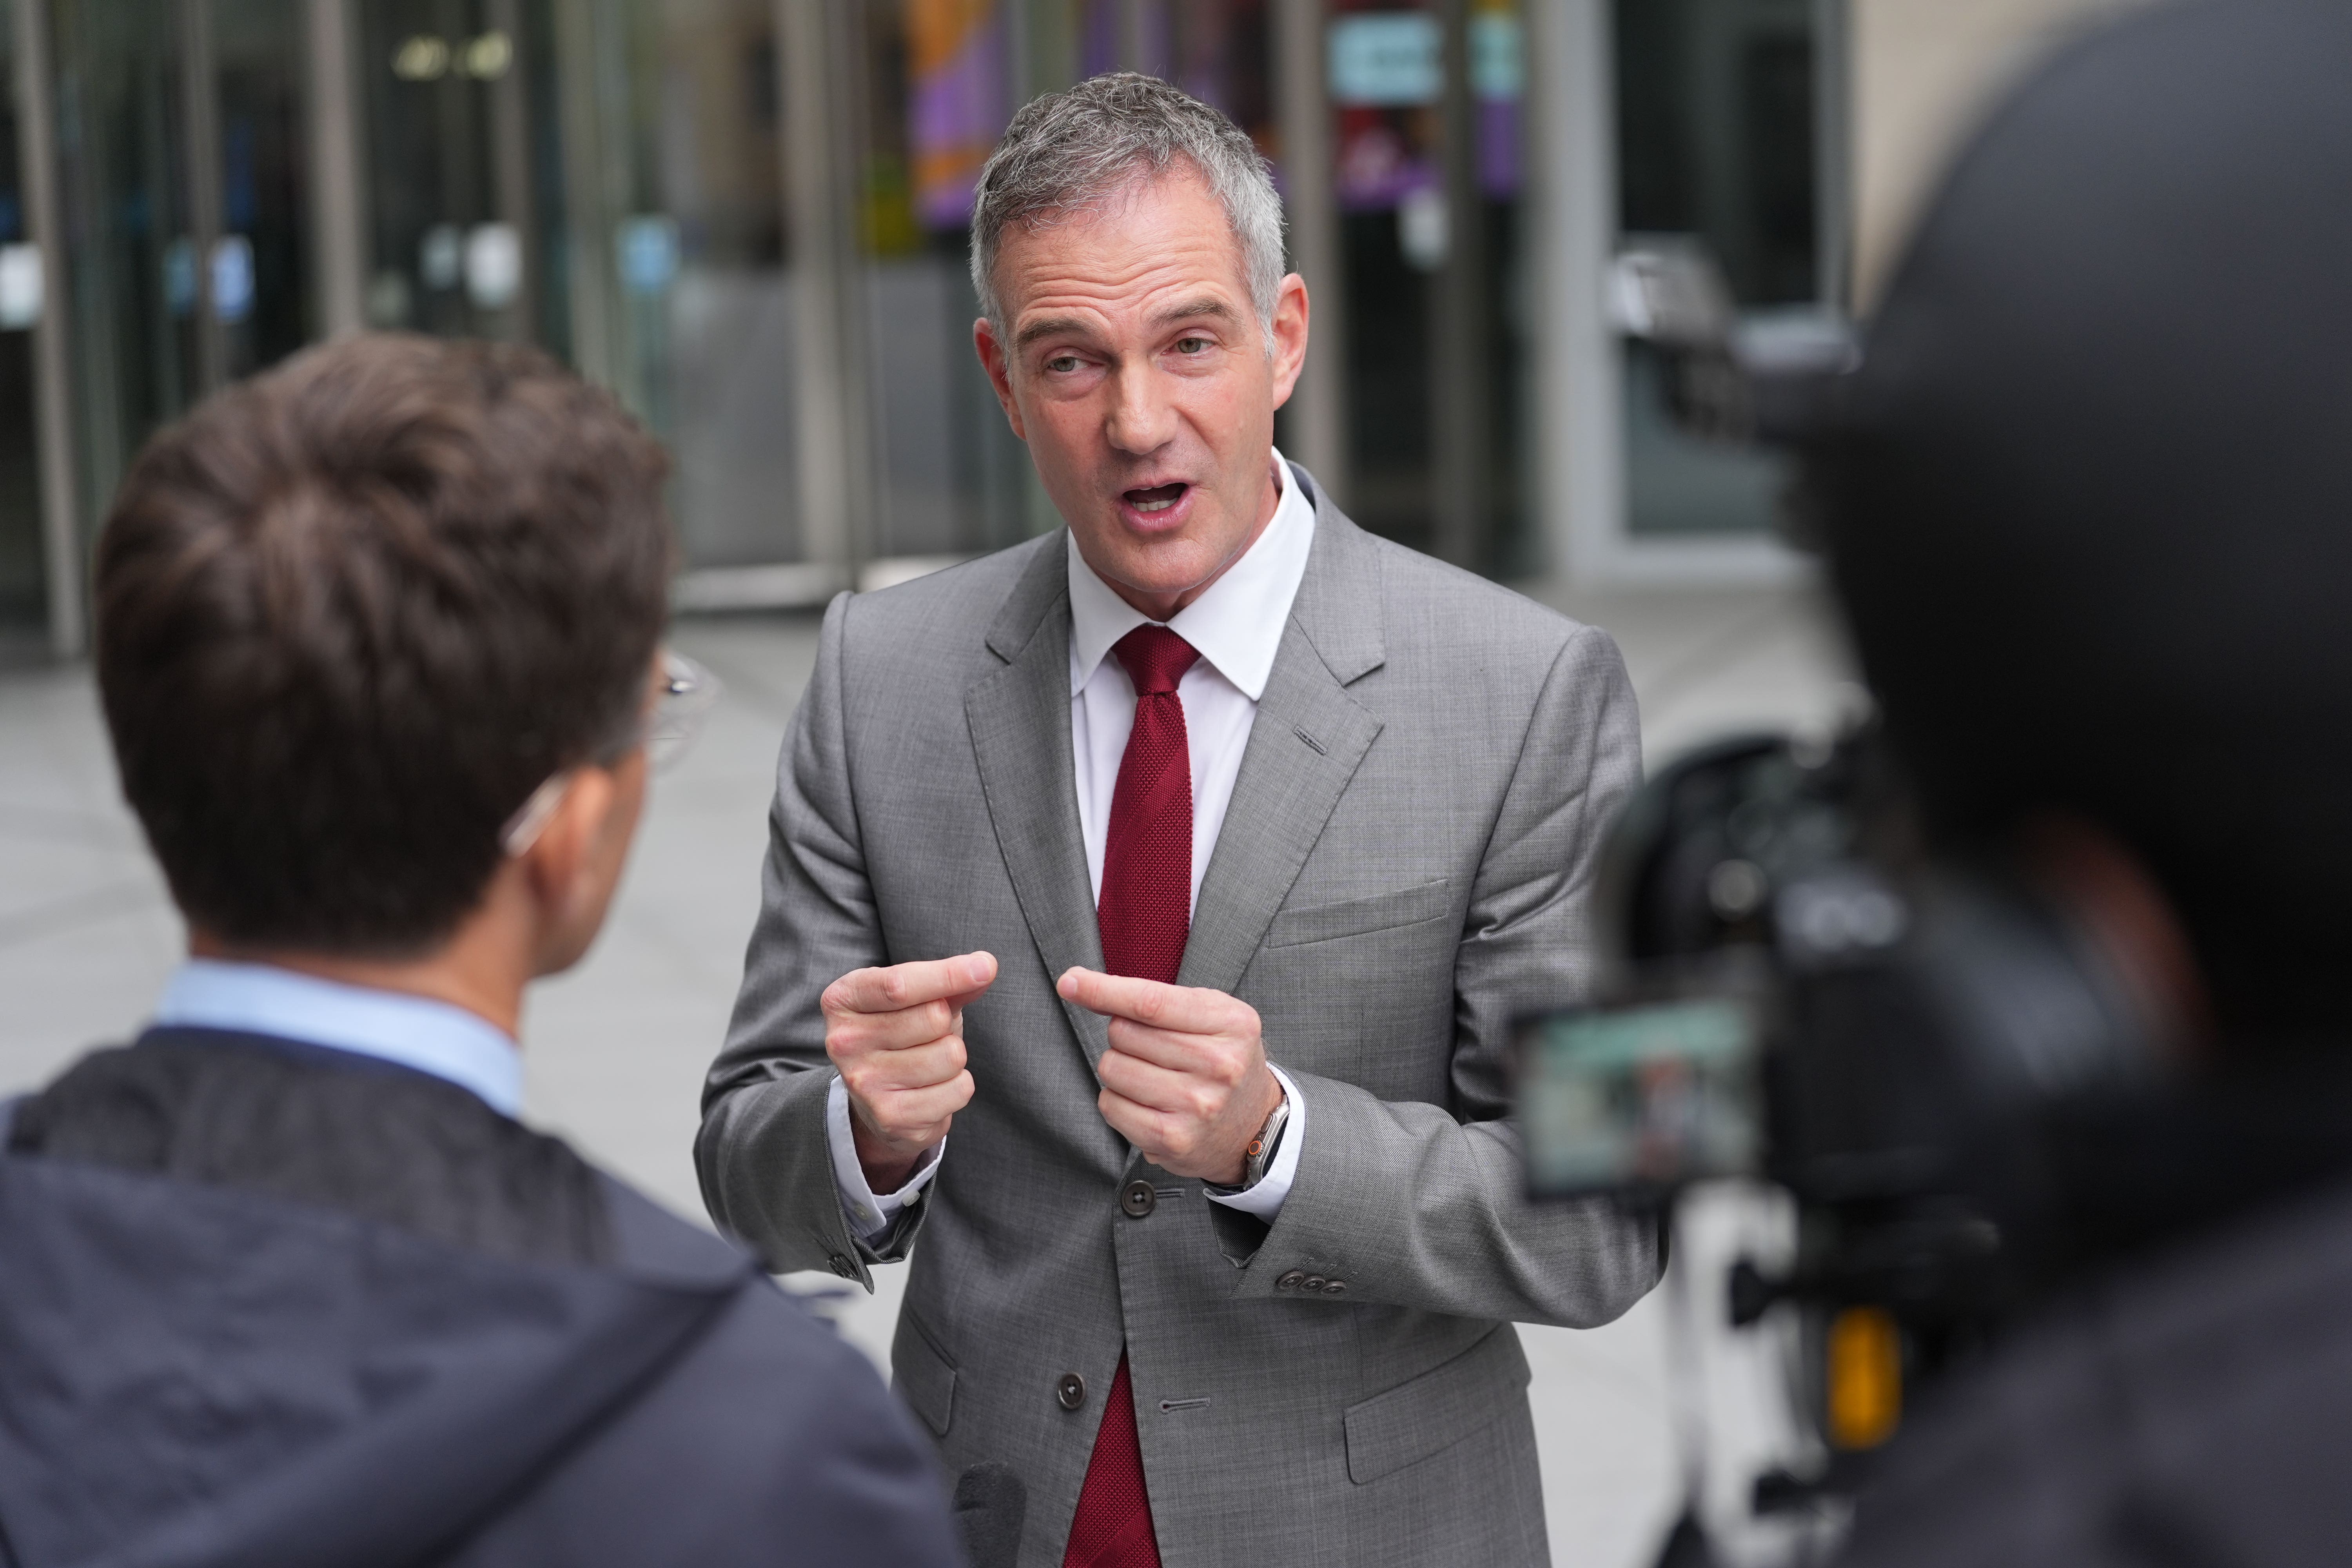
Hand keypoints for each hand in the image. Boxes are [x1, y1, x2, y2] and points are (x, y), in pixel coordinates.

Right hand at [824, 952, 996, 1190]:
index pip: (900, 984)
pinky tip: (932, 1087)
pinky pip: (959, 1089)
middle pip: (933, 1018)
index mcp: (843, 1000)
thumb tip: (984, 967)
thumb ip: (948, 982)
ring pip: (950, 1055)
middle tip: (927, 1034)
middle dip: (946, 1023)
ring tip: (928, 1061)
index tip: (985, 967)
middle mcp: (844, 1042)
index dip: (948, 975)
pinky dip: (958, 1085)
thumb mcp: (915, 998)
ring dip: (953, 1056)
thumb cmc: (899, 1031)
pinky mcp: (891, 1117)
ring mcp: (865, 1083)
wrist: (875, 1096)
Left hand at [1057, 968, 1283, 1183]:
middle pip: (1124, 1033)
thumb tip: (1080, 983)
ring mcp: (1197, 1105)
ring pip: (1112, 1068)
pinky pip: (1111, 1105)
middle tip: (1153, 1048)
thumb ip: (1155, 997)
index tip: (1070, 981)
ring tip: (1152, 1076)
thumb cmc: (1222, 1059)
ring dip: (1119, 1068)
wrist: (1253, 1125)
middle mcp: (1219, 1064)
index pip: (1150, 1002)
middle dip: (1123, 1034)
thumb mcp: (1211, 1015)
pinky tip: (1145, 1102)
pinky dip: (1117, 1100)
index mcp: (1231, 1023)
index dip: (1103, 990)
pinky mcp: (1174, 1139)